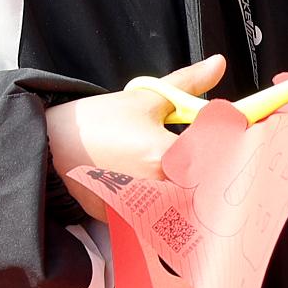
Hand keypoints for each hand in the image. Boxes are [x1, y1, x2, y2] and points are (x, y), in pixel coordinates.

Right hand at [46, 54, 224, 220]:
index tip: (238, 142)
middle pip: (212, 190)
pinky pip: (162, 220)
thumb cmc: (95, 122)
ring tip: (170, 177)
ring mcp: (146, 210)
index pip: (224, 157)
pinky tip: (151, 190)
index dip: (234, 148)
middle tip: (199, 163)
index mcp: (170, 155)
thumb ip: (186, 84)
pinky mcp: (132, 223)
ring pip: (188, 208)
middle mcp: (162, 188)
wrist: (49, 146)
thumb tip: (218, 64)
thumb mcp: (142, 98)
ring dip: (190, 195)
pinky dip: (164, 208)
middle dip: (213, 177)